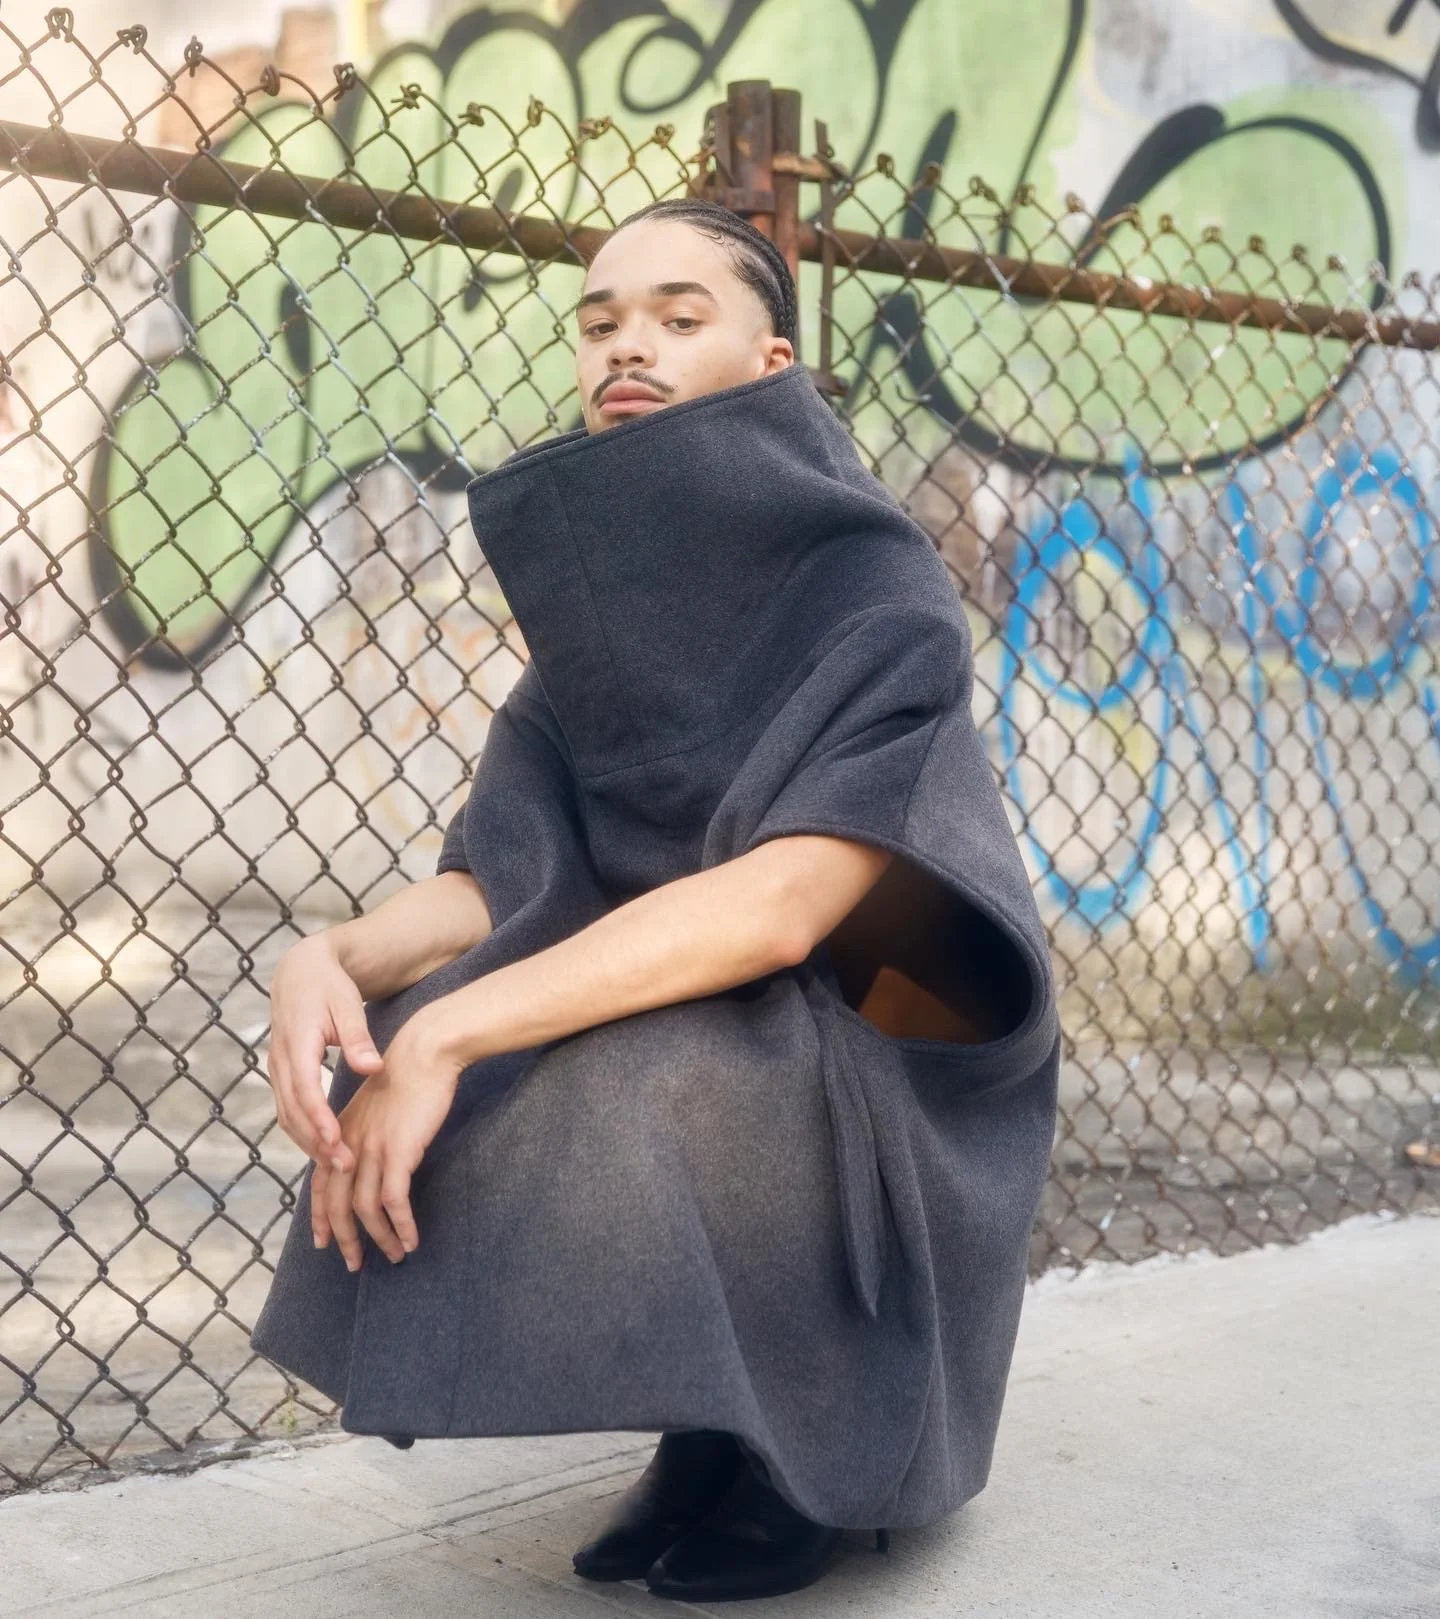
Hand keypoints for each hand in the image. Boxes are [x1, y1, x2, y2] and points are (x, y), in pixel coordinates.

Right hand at [266, 933, 384, 1166]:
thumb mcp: (347, 1004)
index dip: (318, 1117)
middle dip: (315, 1142)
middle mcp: (281, 1059)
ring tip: (337, 1165)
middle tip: (344, 1166)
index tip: (336, 1141)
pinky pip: (286, 1109)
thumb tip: (372, 1068)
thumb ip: (357, 1038)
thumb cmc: (329, 986)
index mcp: (297, 1041)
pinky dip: (302, 1131)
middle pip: (292, 1110)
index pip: (305, 1087)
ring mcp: (276, 1067)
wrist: (300, 972)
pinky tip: (323, 1147)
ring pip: (286, 1114)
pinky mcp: (280, 1073)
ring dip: (308, 1142)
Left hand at [311, 1012, 463, 1269]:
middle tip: (353, 1263)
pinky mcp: (398, 1151)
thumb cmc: (407, 1077)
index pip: (321, 1183)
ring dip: (379, 1238)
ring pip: (365, 1208)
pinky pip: (394, 1200)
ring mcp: (372, 1148)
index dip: (320, 1216)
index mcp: (341, 1133)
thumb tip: (368, 1161)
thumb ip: (366, 1134)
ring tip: (395, 1255)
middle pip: (337, 1203)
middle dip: (344, 1238)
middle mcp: (349, 1144)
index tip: (322, 1242)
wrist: (424, 1053)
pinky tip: (411, 1238)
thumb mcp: (376, 1107)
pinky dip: (401, 1225)